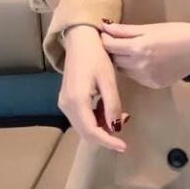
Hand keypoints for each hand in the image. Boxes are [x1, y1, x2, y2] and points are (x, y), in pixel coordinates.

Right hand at [58, 25, 128, 151]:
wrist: (81, 42)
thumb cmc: (96, 57)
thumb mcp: (108, 81)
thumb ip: (112, 105)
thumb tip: (116, 127)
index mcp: (76, 101)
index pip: (92, 131)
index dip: (108, 142)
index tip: (124, 146)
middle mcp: (66, 105)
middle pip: (86, 132)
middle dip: (106, 135)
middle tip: (125, 125)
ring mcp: (64, 103)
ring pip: (84, 126)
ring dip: (102, 127)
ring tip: (120, 116)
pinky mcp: (67, 99)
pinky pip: (82, 117)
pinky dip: (96, 119)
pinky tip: (108, 109)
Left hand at [99, 20, 189, 87]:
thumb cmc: (177, 33)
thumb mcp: (150, 28)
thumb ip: (125, 30)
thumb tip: (104, 26)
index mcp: (139, 48)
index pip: (110, 46)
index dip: (105, 39)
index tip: (105, 33)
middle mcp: (141, 66)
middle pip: (114, 59)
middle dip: (112, 50)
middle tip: (115, 41)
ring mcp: (147, 78)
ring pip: (123, 70)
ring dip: (122, 61)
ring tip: (129, 50)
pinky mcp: (153, 84)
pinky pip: (136, 77)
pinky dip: (134, 69)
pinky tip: (144, 60)